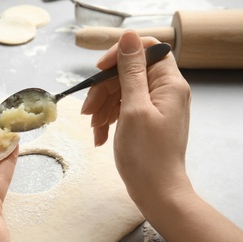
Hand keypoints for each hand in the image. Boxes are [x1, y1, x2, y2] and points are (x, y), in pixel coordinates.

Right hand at [82, 31, 242, 241]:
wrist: (155, 191)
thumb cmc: (147, 154)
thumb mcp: (134, 108)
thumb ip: (131, 71)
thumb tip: (129, 36)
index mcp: (168, 83)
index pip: (146, 49)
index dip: (120, 55)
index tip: (98, 70)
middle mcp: (163, 90)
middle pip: (127, 73)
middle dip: (104, 90)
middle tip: (87, 111)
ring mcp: (153, 105)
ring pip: (121, 91)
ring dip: (102, 107)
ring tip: (93, 127)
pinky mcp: (144, 119)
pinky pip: (122, 108)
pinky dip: (108, 118)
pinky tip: (99, 135)